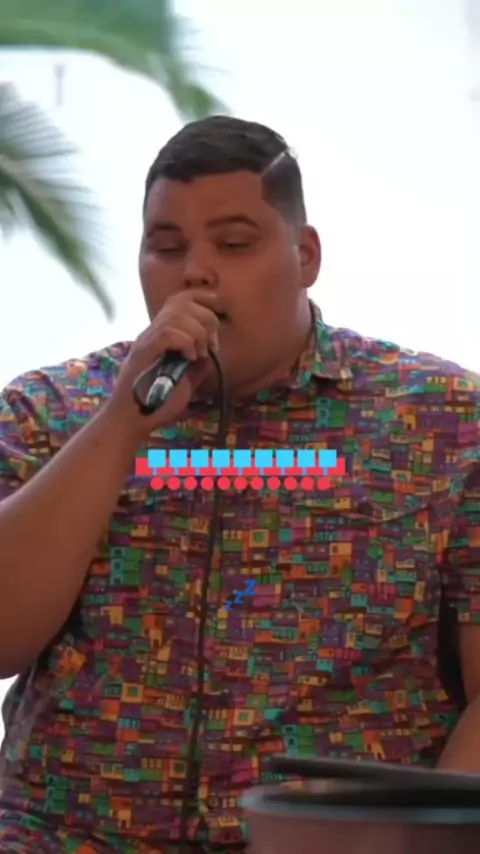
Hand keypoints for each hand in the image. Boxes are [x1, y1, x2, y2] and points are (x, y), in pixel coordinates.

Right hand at [106, 289, 220, 444]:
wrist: (131, 420)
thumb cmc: (157, 403)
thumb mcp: (186, 380)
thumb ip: (197, 364)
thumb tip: (211, 351)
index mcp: (162, 334)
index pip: (181, 299)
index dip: (204, 299)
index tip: (218, 316)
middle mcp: (152, 331)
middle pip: (182, 301)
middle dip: (206, 318)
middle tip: (210, 345)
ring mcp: (146, 340)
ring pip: (176, 315)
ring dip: (196, 333)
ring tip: (197, 354)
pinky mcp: (143, 352)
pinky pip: (167, 333)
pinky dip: (185, 342)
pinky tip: (188, 357)